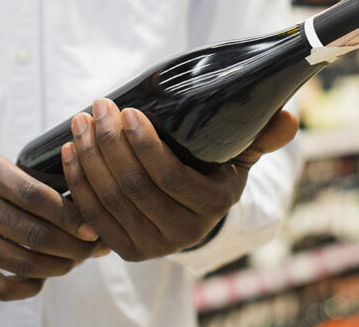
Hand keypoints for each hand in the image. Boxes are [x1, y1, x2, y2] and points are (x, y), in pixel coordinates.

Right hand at [0, 145, 107, 300]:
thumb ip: (20, 177)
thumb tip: (74, 197)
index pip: (36, 197)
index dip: (71, 215)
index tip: (93, 223)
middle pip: (34, 234)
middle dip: (74, 245)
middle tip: (96, 247)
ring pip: (22, 263)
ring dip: (57, 266)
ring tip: (75, 261)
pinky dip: (27, 287)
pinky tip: (41, 279)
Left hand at [61, 99, 297, 261]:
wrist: (193, 215)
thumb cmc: (214, 172)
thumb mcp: (240, 155)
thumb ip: (261, 136)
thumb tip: (289, 118)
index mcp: (212, 206)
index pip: (172, 178)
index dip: (145, 145)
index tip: (127, 111)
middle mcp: (183, 233)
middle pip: (134, 187)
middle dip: (109, 143)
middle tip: (97, 108)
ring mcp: (152, 245)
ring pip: (110, 200)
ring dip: (89, 158)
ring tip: (80, 122)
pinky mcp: (125, 250)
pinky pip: (93, 216)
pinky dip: (78, 183)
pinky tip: (69, 151)